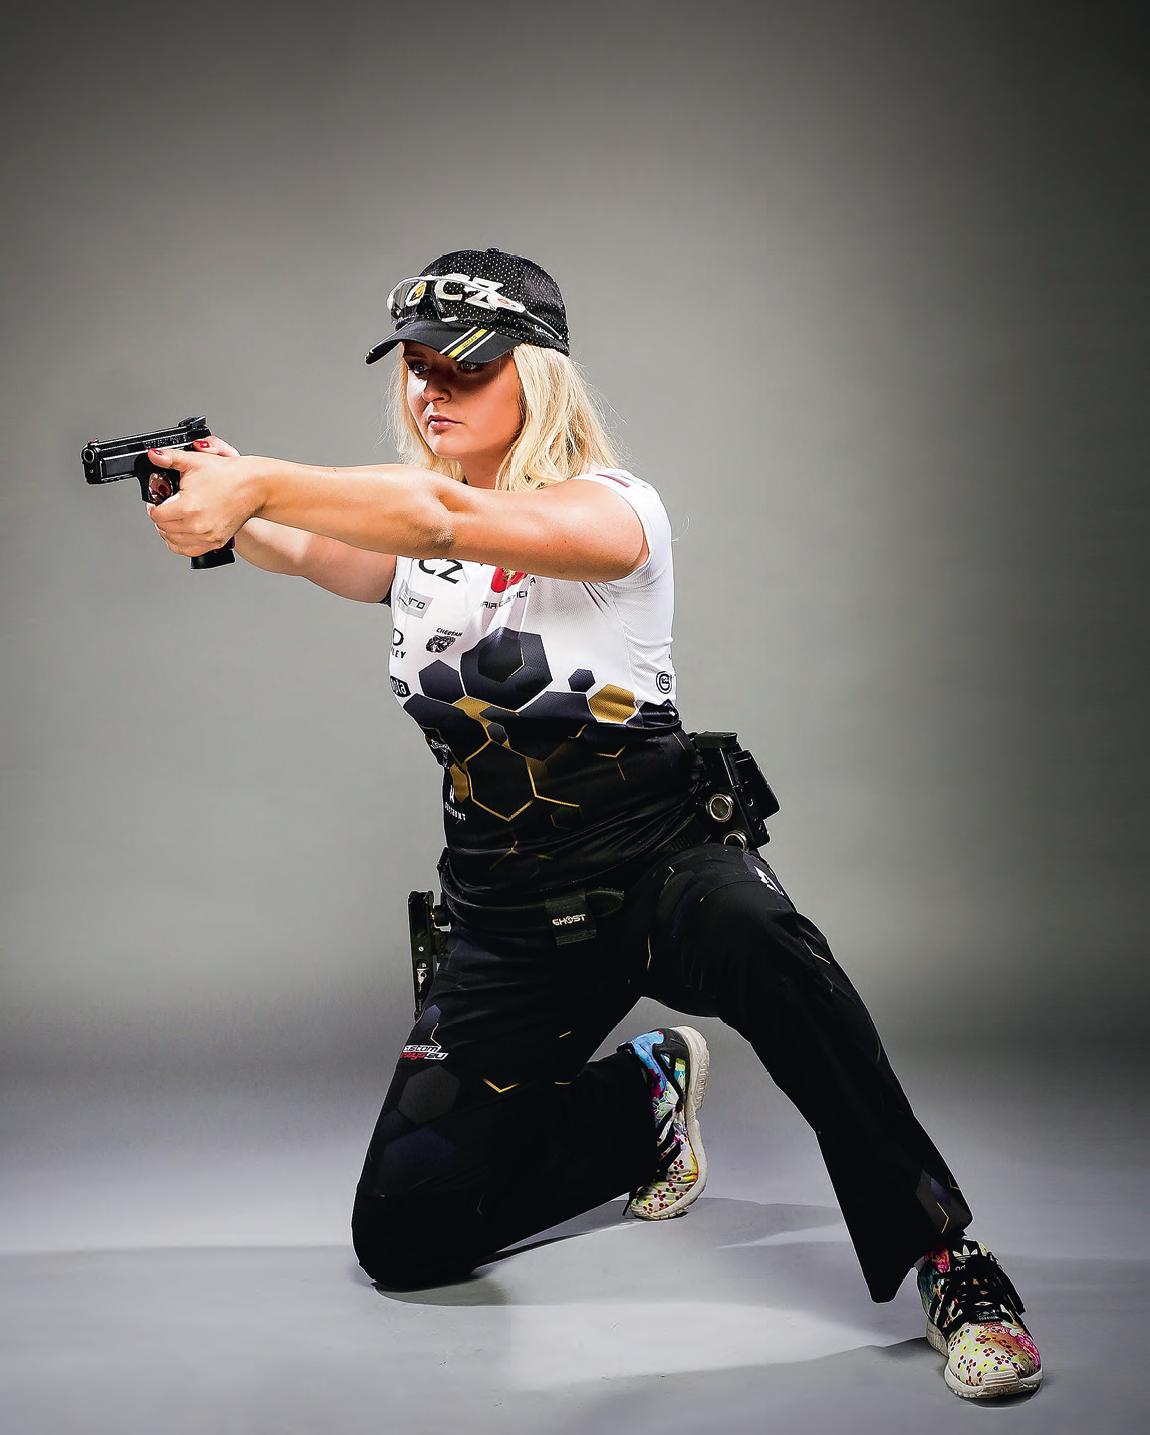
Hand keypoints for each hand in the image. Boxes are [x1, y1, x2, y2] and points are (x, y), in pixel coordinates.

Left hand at [145, 436, 264, 556]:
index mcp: (188, 507)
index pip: (156, 515)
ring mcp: (207, 536)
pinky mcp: (215, 542)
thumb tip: (153, 455)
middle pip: (163, 529)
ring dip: (169, 531)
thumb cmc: (229, 475)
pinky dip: (181, 543)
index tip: (158, 500)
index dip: (153, 506)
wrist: (255, 487)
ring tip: (173, 518)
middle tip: (166, 506)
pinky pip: (189, 550)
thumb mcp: (195, 461)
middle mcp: (197, 525)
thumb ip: (169, 457)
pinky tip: (182, 532)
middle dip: (161, 517)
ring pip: (173, 542)